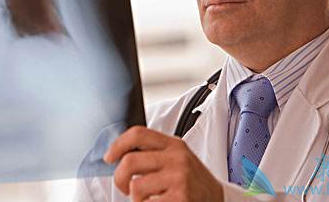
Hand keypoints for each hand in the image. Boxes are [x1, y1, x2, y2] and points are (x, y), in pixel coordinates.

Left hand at [103, 126, 223, 201]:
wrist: (218, 200)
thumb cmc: (194, 183)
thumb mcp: (179, 159)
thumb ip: (155, 153)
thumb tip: (120, 154)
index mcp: (174, 145)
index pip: (138, 134)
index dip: (118, 145)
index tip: (109, 157)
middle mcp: (177, 158)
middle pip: (130, 161)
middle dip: (120, 178)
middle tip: (124, 187)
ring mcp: (179, 178)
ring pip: (135, 187)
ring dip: (136, 198)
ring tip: (148, 199)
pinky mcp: (179, 198)